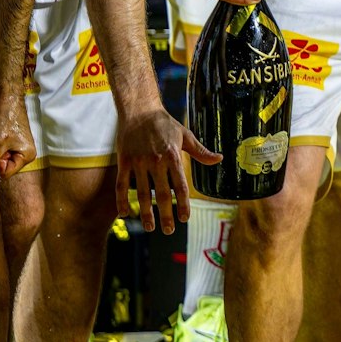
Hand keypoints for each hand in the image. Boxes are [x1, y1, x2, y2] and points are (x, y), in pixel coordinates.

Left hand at [0, 91, 35, 179]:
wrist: (10, 100)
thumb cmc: (6, 120)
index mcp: (28, 155)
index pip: (7, 173)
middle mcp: (28, 154)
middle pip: (7, 167)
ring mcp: (24, 148)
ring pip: (5, 159)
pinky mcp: (18, 142)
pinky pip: (6, 152)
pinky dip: (0, 147)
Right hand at [115, 107, 218, 232]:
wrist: (140, 111)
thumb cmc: (165, 124)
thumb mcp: (186, 135)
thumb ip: (201, 152)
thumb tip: (219, 159)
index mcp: (174, 156)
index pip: (181, 186)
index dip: (183, 204)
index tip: (185, 218)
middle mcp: (156, 161)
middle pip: (163, 194)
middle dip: (166, 214)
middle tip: (169, 230)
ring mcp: (139, 162)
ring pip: (142, 193)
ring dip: (146, 212)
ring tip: (150, 227)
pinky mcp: (124, 161)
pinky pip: (121, 185)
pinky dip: (122, 201)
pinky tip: (125, 214)